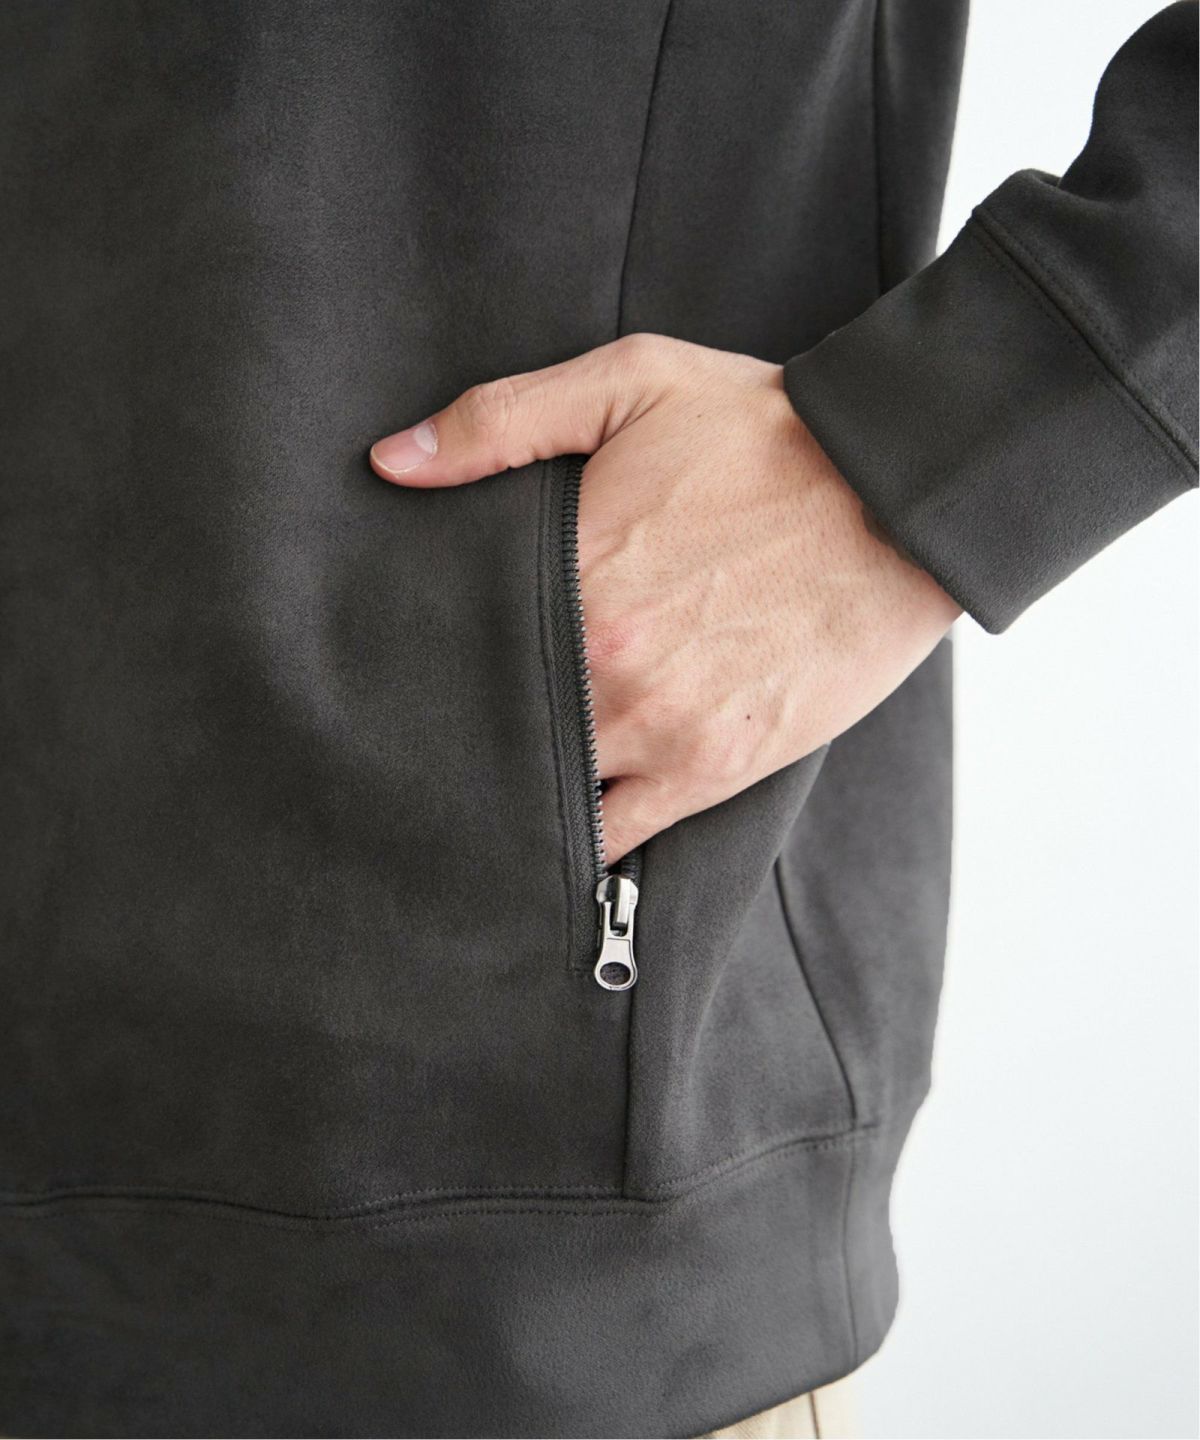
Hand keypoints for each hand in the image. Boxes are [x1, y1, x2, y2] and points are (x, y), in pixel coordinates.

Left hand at [370, 334, 960, 863]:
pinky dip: (580, 840)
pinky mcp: (715, 767)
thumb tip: (391, 461)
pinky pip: (618, 835)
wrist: (901, 493)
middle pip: (494, 721)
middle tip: (428, 727)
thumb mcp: (632, 382)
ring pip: (550, 786)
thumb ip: (502, 420)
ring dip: (518, 782)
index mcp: (575, 574)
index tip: (402, 659)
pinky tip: (552, 829)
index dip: (424, 656)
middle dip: (462, 723)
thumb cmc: (765, 434)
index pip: (457, 642)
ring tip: (487, 776)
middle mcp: (608, 665)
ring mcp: (662, 728)